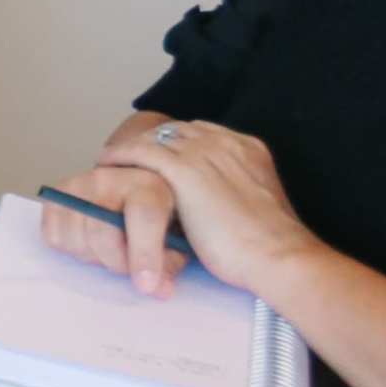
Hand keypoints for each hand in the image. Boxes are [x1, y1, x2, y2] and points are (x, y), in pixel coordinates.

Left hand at [41, 117, 320, 299]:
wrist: (278, 255)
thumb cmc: (270, 247)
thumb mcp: (255, 208)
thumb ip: (234, 197)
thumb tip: (214, 210)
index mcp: (249, 148)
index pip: (202, 134)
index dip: (178, 145)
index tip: (161, 157)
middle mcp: (227, 142)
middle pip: (177, 131)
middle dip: (153, 142)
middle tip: (130, 157)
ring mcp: (205, 152)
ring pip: (157, 138)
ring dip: (133, 148)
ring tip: (113, 160)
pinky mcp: (185, 169)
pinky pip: (142, 151)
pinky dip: (122, 155)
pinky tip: (107, 164)